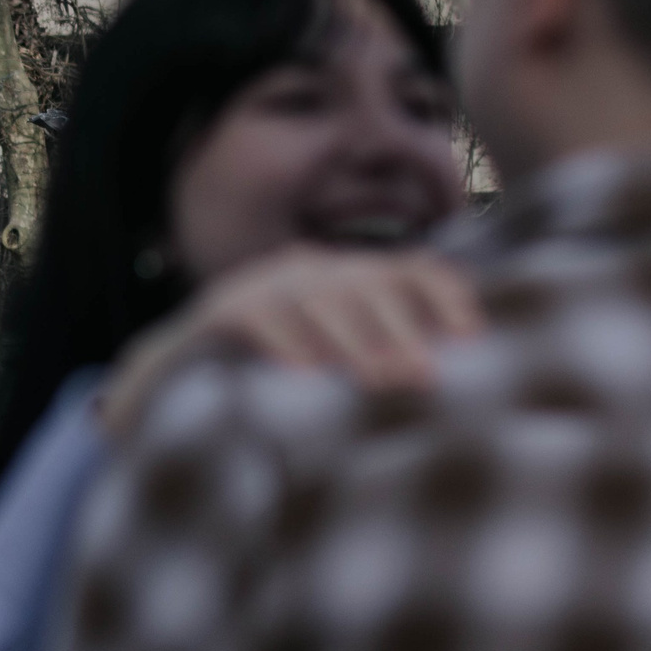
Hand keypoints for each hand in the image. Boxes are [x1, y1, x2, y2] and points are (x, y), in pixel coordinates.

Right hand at [97, 247, 482, 434]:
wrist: (177, 370)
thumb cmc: (273, 374)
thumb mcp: (334, 356)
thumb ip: (382, 355)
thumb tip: (447, 377)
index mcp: (342, 276)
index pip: (402, 269)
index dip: (441, 296)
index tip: (473, 335)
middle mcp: (306, 270)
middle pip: (362, 286)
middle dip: (398, 329)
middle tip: (425, 377)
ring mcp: (262, 285)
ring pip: (316, 301)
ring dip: (351, 341)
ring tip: (379, 381)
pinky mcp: (221, 311)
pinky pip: (256, 319)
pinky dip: (284, 342)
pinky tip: (306, 374)